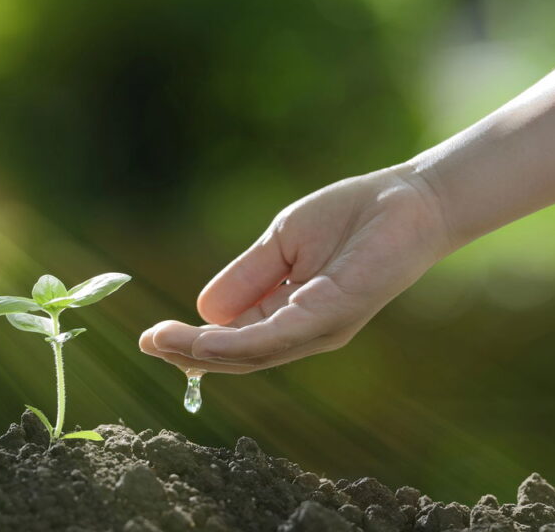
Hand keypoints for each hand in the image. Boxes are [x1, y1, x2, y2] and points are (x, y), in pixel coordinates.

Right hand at [139, 165, 451, 373]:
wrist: (407, 198)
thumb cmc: (349, 218)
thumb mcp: (282, 245)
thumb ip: (247, 277)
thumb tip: (203, 310)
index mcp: (289, 315)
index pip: (234, 340)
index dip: (192, 342)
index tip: (151, 336)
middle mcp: (305, 331)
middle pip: (239, 356)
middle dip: (189, 354)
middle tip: (148, 344)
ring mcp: (321, 326)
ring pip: (255, 352)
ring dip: (206, 352)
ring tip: (165, 343)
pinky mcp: (337, 311)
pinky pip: (282, 333)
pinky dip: (242, 341)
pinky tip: (209, 338)